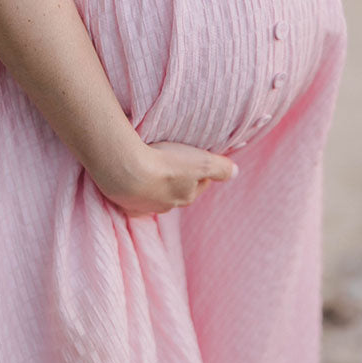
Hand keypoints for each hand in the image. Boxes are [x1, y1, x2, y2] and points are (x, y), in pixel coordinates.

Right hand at [88, 140, 238, 218]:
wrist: (126, 170)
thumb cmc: (166, 164)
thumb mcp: (202, 162)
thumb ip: (221, 168)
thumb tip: (235, 172)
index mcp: (186, 196)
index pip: (200, 182)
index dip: (200, 168)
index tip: (195, 156)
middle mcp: (167, 205)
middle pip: (178, 189)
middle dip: (178, 177)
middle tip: (172, 158)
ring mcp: (145, 206)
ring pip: (155, 193)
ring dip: (155, 182)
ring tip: (150, 164)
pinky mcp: (125, 203)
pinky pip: (133, 197)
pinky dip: (135, 188)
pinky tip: (132, 177)